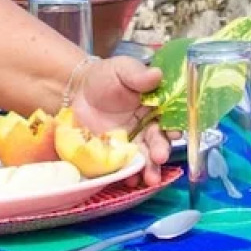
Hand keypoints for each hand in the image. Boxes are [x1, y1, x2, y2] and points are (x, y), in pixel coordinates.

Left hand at [69, 57, 171, 182]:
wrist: (77, 91)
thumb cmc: (105, 77)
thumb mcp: (122, 70)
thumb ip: (138, 75)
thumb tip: (157, 74)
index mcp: (155, 107)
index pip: (169, 118)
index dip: (174, 126)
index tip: (174, 133)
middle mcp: (147, 128)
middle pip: (159, 142)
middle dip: (161, 151)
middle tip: (160, 157)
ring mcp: (132, 144)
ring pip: (145, 158)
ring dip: (150, 169)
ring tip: (151, 179)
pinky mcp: (115, 154)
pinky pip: (124, 166)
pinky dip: (128, 175)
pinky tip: (130, 180)